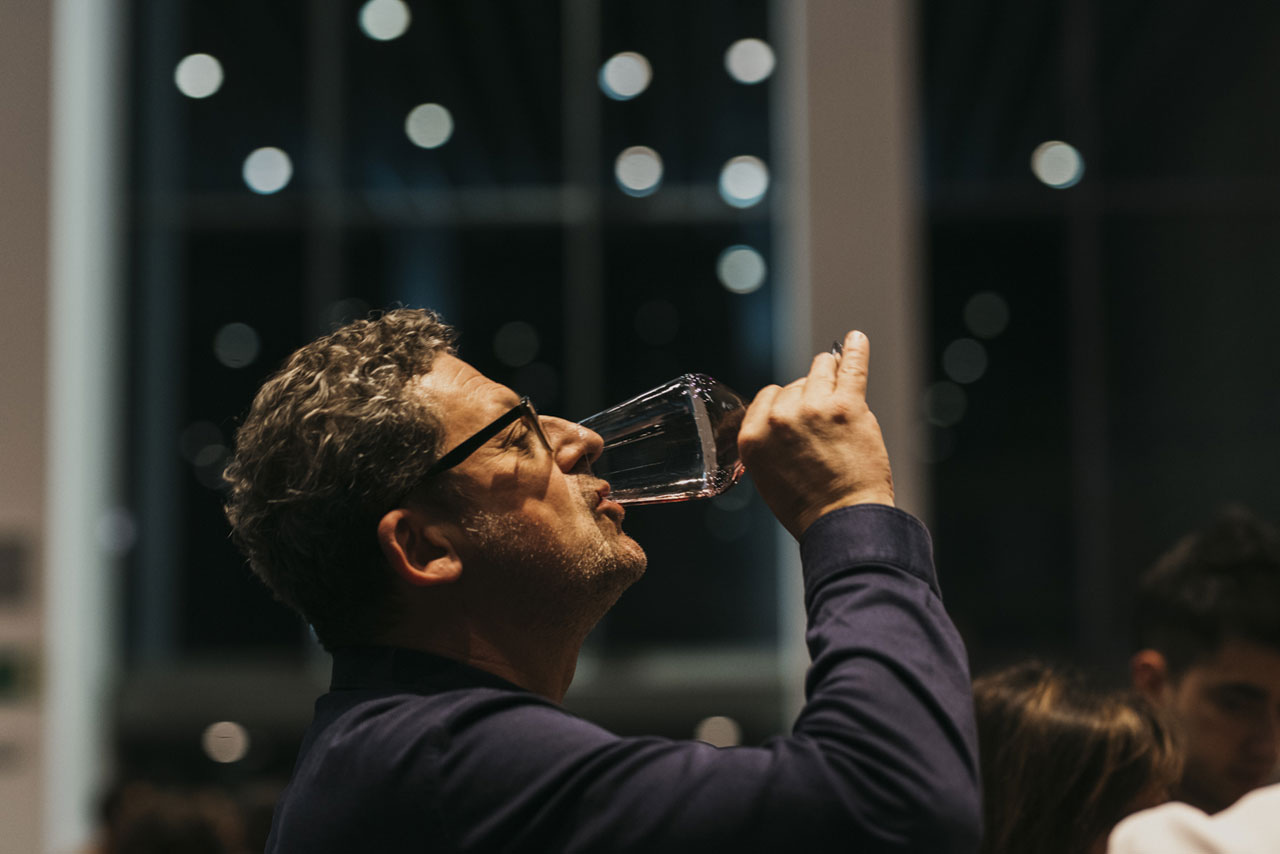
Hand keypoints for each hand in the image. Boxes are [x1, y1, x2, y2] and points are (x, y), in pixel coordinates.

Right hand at [738, 330, 894, 539]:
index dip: (787, 405)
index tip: (801, 416)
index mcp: (753, 435)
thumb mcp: (767, 474)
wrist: (842, 521)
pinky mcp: (847, 406)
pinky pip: (851, 367)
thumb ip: (769, 439)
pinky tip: (856, 339)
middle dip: (810, 396)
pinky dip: (855, 350)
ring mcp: (814, 408)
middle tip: (825, 423)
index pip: (769, 396)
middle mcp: (779, 417)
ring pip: (821, 369)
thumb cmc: (808, 506)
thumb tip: (783, 411)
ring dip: (830, 375)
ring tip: (839, 386)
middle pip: (795, 383)